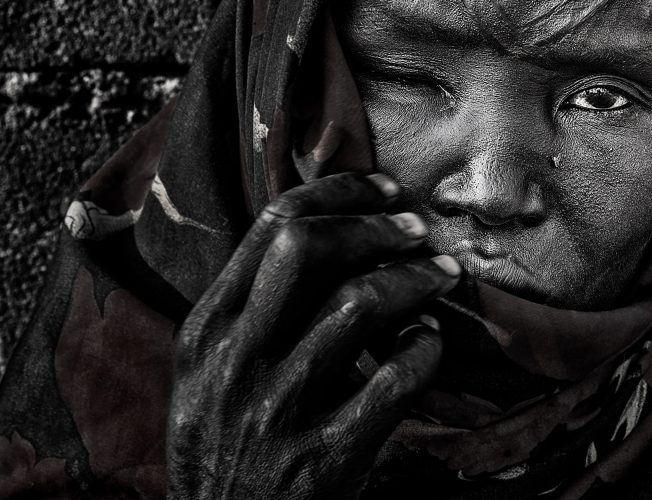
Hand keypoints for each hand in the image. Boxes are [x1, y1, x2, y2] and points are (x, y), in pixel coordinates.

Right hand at [166, 173, 460, 498]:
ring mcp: (278, 410)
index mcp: (207, 329)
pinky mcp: (326, 458)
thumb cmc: (226, 445)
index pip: (273, 226)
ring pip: (359, 305)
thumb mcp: (208, 373)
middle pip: (307, 249)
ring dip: (416, 279)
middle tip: (419, 230)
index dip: (341, 193)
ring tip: (444, 277)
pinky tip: (429, 342)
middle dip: (375, 226)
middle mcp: (235, 361)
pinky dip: (425, 349)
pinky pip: (395, 380)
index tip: (386, 192)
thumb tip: (331, 232)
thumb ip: (251, 310)